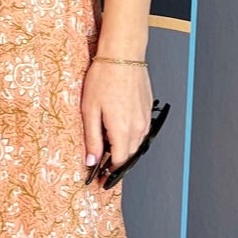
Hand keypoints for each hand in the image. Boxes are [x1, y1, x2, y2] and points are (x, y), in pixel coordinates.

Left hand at [81, 56, 150, 178]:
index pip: (120, 163)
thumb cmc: (104, 78)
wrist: (123, 55)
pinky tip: (118, 127)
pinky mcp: (147, 109)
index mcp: (122, 130)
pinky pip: (140, 130)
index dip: (111, 175)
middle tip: (102, 165)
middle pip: (129, 155)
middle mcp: (138, 127)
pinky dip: (130, 135)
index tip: (102, 181)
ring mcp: (145, 118)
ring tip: (108, 145)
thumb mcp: (90, 110)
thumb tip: (92, 160)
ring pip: (136, 143)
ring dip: (124, 148)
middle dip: (117, 163)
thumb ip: (92, 138)